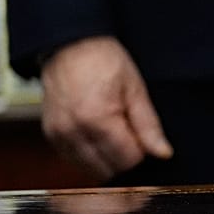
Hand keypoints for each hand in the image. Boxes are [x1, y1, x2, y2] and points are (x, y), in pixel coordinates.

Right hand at [40, 36, 172, 179]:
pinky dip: (88, 155)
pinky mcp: (51, 134)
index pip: (129, 160)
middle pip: (109, 169)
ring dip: (105, 158)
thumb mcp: (134, 87)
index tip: (140, 133)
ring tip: (109, 131)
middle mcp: (73, 130)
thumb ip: (148, 124)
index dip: (141, 151)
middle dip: (123, 157)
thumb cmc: (100, 59)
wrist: (67, 45)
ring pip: (91, 169)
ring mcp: (59, 133)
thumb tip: (162, 152)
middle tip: (126, 131)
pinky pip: (74, 159)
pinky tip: (94, 135)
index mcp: (96, 118)